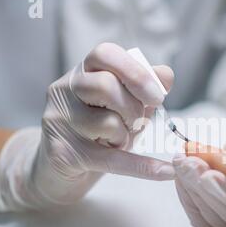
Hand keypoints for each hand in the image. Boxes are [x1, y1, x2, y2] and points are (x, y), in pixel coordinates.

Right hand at [0, 43, 174, 211]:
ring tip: (118, 142)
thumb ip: (143, 89)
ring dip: (125, 136)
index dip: (136, 72)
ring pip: (108, 122)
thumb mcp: (123, 105)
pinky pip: (111, 159)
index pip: (105, 54)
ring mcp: (60, 121)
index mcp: (82, 72)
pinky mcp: (63, 153)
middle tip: (136, 123)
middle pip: (106, 86)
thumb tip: (166, 75)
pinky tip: (165, 172)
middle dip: (134, 108)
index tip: (157, 96)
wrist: (59, 168)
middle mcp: (65, 90)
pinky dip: (142, 166)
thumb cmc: (96, 130)